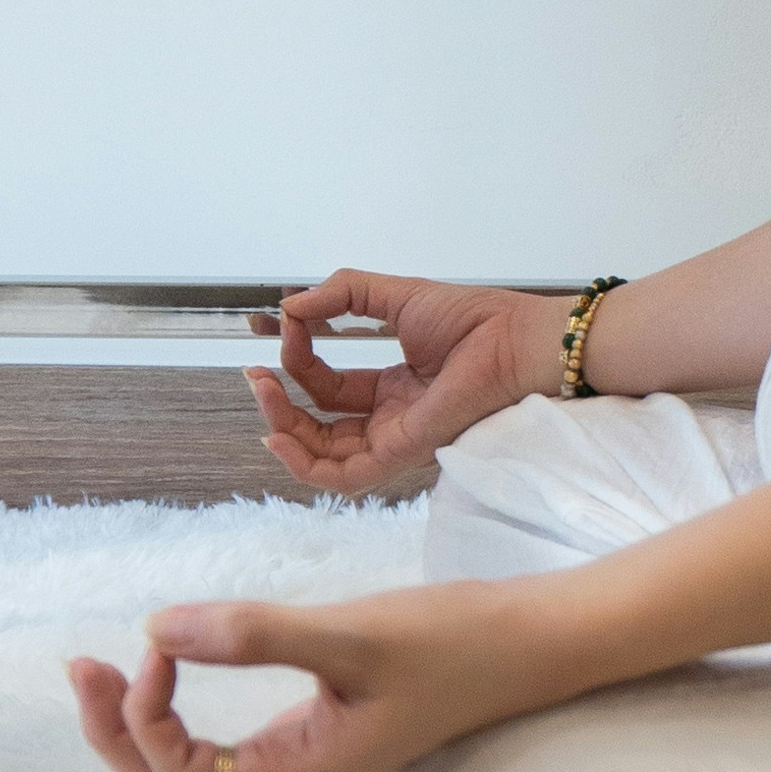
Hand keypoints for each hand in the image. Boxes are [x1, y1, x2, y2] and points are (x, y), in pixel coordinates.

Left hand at [66, 584, 520, 771]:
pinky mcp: (313, 735)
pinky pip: (222, 747)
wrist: (529, 646)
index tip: (158, 642)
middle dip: (116, 733)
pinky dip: (179, 713)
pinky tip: (170, 664)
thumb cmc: (452, 642)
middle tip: (81, 665)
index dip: (147, 716)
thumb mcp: (351, 633)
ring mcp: (303, 764)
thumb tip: (152, 629)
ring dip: (140, 726)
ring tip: (106, 667)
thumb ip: (255, 634)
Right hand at [249, 269, 551, 499]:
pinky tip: (279, 436)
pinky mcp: (401, 452)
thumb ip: (342, 295)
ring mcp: (394, 438)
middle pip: (319, 426)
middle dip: (281, 404)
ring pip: (324, 455)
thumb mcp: (394, 295)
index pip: (328, 387)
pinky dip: (306, 464)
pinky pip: (345, 476)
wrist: (514, 338)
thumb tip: (290, 305)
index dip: (300, 360)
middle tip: (256, 375)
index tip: (287, 324)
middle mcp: (390, 418)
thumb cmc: (471, 318)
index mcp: (392, 386)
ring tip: (264, 393)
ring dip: (285, 429)